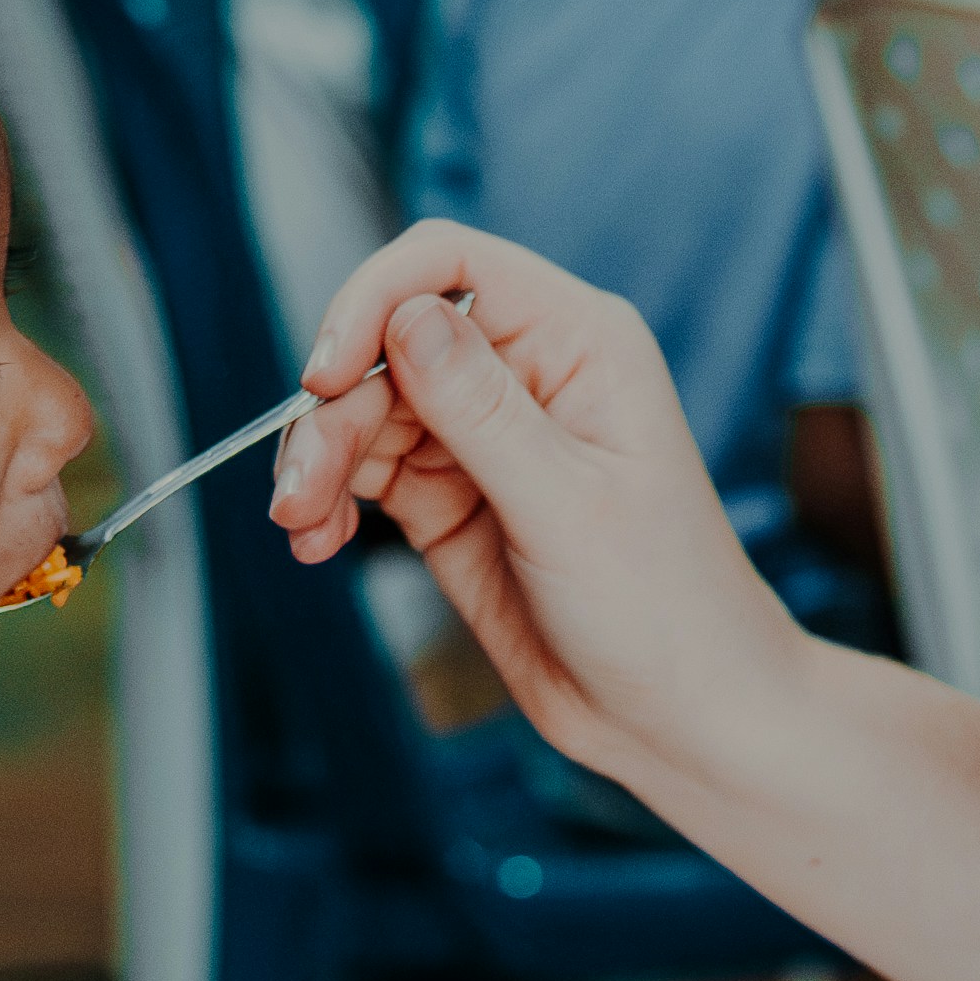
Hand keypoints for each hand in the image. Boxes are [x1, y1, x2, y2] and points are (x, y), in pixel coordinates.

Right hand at [264, 233, 821, 791]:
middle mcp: (525, 373)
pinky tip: (314, 540)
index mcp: (576, 341)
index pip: (449, 264)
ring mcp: (483, 436)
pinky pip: (363, 471)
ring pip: (363, 409)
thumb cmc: (664, 608)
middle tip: (300, 491)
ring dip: (315, 459)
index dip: (373, 301)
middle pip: (387, 344)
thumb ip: (481, 411)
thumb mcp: (568, 505)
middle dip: (332, 411)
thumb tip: (405, 318)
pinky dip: (326, 498)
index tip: (325, 373)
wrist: (680, 717)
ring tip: (299, 526)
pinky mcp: (450, 498)